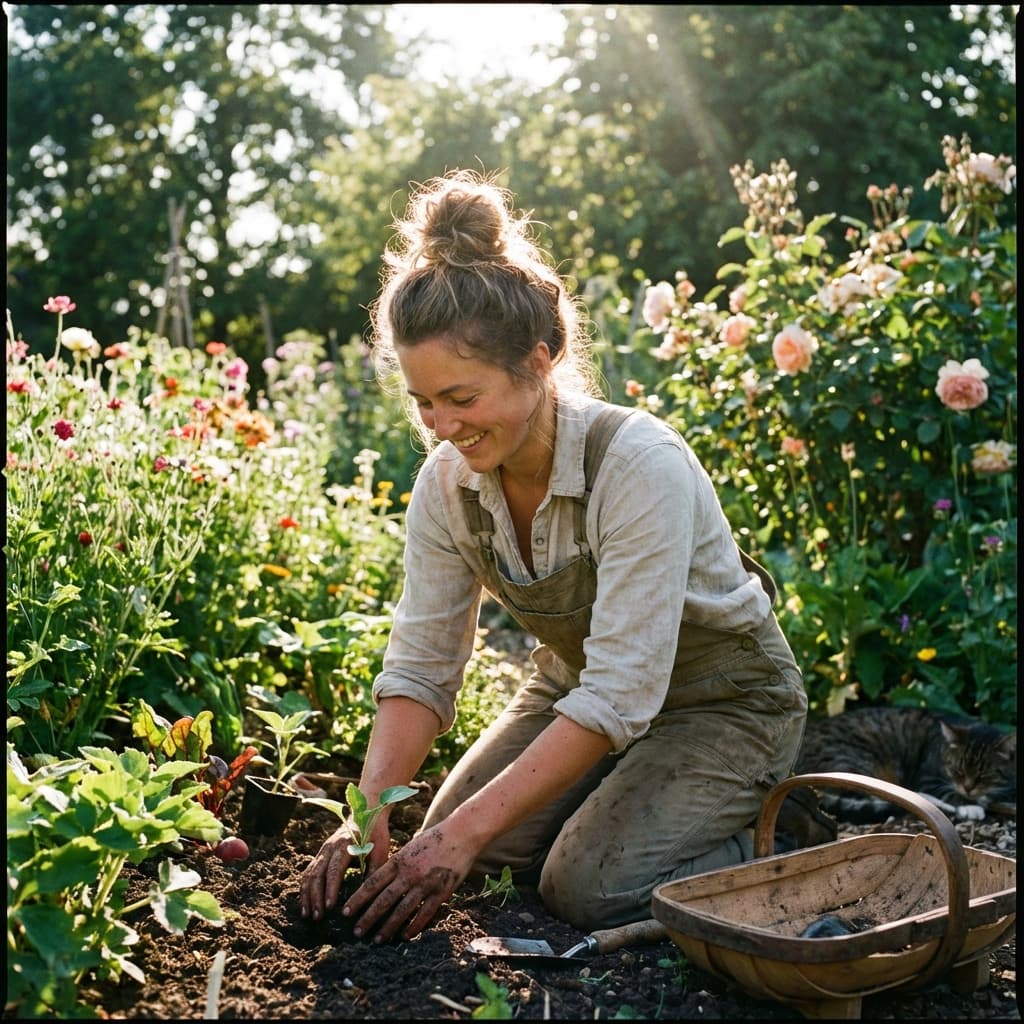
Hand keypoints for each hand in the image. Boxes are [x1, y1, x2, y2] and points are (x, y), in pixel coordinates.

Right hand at [299, 818, 389, 920]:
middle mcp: (330, 847)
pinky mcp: (320, 854)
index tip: (329, 907)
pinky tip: (305, 904)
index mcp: (345, 845)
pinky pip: (308, 872)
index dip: (331, 889)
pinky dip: (304, 888)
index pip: (335, 869)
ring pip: (309, 874)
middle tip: (317, 917)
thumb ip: (374, 871)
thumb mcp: (380, 851)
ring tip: (306, 915)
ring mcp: (323, 850)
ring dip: (307, 895)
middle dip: (315, 897)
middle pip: (318, 874)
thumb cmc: (375, 834)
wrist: (366, 812)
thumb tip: (370, 896)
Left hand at [341, 823, 474, 941]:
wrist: (462, 833)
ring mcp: (425, 883)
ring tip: (377, 939)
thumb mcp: (411, 847)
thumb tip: (381, 879)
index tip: (346, 912)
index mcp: (399, 860)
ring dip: (388, 927)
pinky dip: (413, 926)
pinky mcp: (441, 891)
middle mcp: (409, 873)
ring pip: (402, 910)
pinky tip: (404, 936)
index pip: (373, 882)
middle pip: (383, 899)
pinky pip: (424, 913)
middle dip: (368, 917)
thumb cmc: (435, 838)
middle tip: (356, 932)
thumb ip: (397, 863)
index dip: (358, 899)